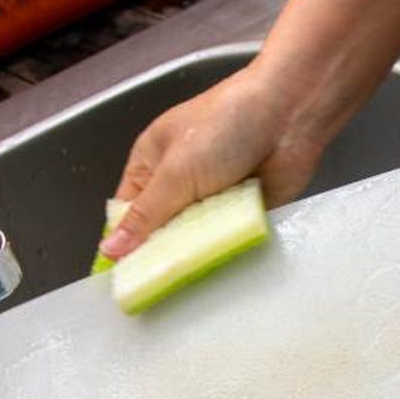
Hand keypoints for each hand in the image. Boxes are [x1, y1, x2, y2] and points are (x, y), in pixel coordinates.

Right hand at [99, 66, 326, 258]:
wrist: (289, 115)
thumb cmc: (226, 123)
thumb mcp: (175, 172)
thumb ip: (145, 216)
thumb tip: (110, 249)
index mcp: (151, 164)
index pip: (127, 213)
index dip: (123, 243)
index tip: (123, 276)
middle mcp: (180, 183)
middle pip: (160, 233)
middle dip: (160, 254)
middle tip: (155, 283)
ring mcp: (213, 199)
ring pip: (194, 241)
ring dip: (194, 253)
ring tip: (186, 280)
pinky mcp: (243, 211)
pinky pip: (226, 239)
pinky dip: (224, 249)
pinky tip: (219, 265)